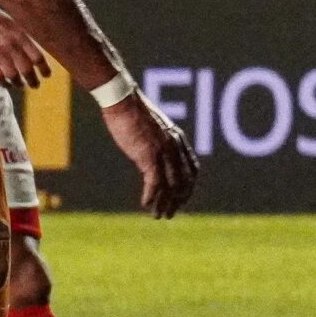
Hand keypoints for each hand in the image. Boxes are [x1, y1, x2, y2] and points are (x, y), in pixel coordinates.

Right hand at [0, 2, 50, 85]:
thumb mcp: (19, 25)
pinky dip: (3, 82)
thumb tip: (39, 54)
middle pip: (26, 69)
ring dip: (19, 83)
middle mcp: (12, 46)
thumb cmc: (2, 20)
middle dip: (33, 80)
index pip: (37, 57)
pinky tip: (7, 84)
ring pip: (12, 75)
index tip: (47, 75)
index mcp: (22, 37)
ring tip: (22, 85)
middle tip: (36, 85)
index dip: (44, 69)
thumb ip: (29, 39)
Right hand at [103, 93, 198, 216]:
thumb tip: (156, 153)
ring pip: (170, 185)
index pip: (192, 170)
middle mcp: (175, 147)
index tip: (181, 200)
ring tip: (158, 216)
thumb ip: (160, 141)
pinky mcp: (148, 155)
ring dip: (164, 203)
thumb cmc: (133, 112)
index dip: (188, 188)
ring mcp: (163, 151)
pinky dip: (151, 196)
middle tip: (170, 214)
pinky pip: (154, 182)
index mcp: (178, 139)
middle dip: (178, 201)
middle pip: (184, 181)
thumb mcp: (153, 128)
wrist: (122, 100)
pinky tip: (145, 204)